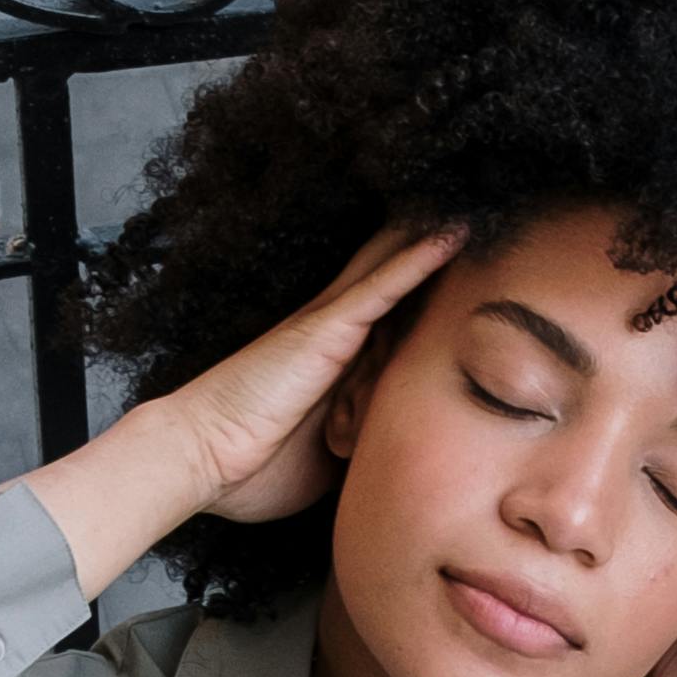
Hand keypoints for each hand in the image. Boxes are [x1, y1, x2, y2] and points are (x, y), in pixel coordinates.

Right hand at [27, 219, 461, 604]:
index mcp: (332, 366)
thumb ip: (363, 449)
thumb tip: (400, 462)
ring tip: (479, 207)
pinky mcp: (328, 329)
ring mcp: (330, 327)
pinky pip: (385, 286)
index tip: (467, 280)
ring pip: (394, 269)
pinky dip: (421, 258)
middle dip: (433, 252)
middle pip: (394, 281)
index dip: (425, 297)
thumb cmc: (249, 469)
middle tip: (480, 217)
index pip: (390, 323)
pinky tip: (456, 232)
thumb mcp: (328, 462)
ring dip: (434, 240)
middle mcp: (332, 334)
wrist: (196, 460)